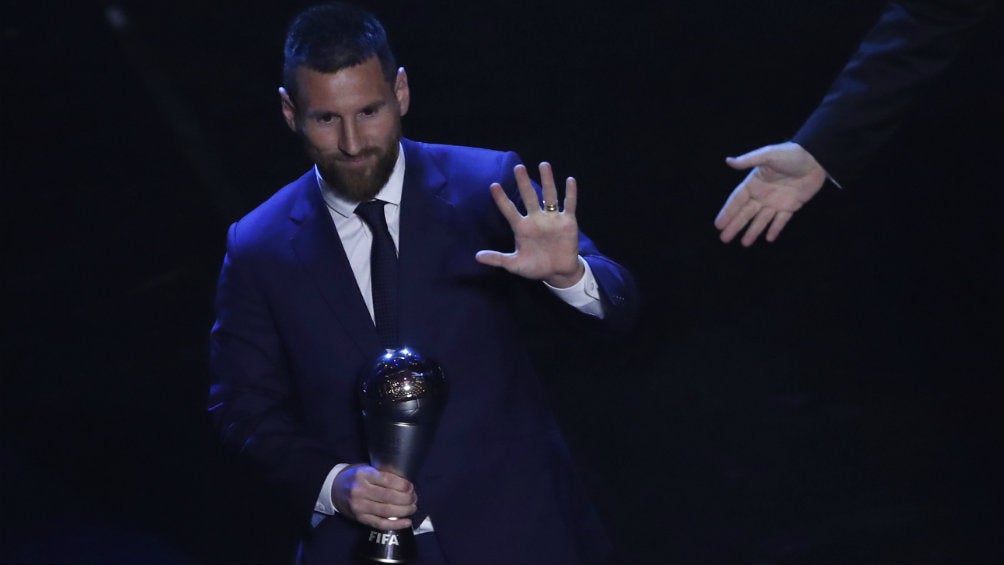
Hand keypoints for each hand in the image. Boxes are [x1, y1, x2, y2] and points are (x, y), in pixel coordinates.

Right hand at [331, 464, 416, 529]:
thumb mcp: (365, 469)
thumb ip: (381, 474)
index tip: (411, 487)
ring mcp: (359, 506)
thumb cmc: (354, 477)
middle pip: (389, 497)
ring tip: (412, 508)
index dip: (403, 485)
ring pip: (386, 511)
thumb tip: (405, 482)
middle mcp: (361, 490)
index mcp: (364, 474)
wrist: (333, 489)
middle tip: (414, 498)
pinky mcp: (360, 518)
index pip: (387, 480)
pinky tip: (406, 522)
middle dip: (406, 498)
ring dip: (404, 511)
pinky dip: (395, 524)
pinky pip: (380, 523)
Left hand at [475, 162, 584, 287]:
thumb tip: (477, 257)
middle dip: (523, 183)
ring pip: (549, 196)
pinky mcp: (567, 222)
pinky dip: (570, 193)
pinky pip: (569, 205)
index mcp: (522, 228)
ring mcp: (552, 219)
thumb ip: (498, 259)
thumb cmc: (535, 267)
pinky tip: (569, 180)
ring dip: (547, 181)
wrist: (558, 273)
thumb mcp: (515, 264)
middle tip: (518, 167)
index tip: (493, 186)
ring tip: (543, 164)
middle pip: (529, 197)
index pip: (509, 210)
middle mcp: (536, 219)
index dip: (501, 199)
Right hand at [714, 142, 827, 245]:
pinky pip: (781, 220)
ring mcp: (776, 201)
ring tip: (745, 243)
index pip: (737, 200)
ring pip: (761, 220)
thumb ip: (748, 160)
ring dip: (753, 231)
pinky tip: (769, 239)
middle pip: (746, 213)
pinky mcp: (791, 206)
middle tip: (725, 239)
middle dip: (735, 226)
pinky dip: (775, 229)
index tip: (718, 225)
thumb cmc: (791, 154)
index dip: (727, 212)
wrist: (816, 158)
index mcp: (754, 183)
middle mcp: (763, 194)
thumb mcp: (768, 155)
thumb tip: (728, 161)